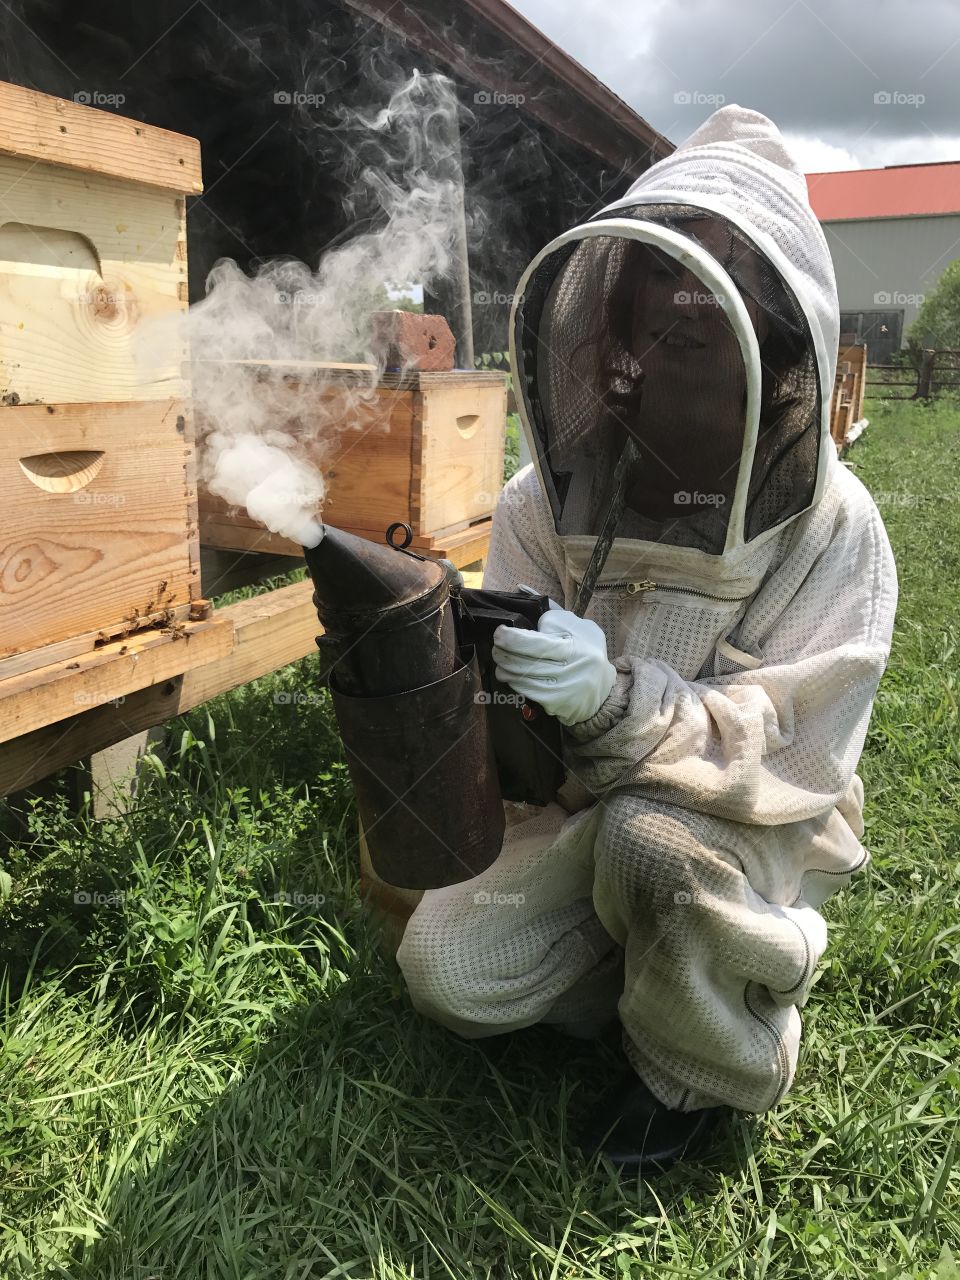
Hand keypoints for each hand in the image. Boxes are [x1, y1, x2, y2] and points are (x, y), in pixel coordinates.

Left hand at [491, 600, 616, 726]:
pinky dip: (515, 682)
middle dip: (503, 654)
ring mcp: (562, 691)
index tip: (500, 633)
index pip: (536, 645)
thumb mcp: (579, 627)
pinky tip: (512, 676)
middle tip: (497, 647)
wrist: (602, 688)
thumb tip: (526, 608)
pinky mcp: (556, 705)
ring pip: (522, 679)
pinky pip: (527, 692)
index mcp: (574, 648)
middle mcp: (569, 671)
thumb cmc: (586, 651)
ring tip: (501, 662)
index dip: (512, 639)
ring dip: (505, 669)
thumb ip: (553, 618)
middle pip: (524, 663)